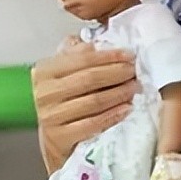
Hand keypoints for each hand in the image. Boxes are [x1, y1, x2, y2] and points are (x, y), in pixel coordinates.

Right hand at [32, 38, 136, 173]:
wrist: (52, 137)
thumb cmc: (62, 100)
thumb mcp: (64, 73)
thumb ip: (77, 55)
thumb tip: (100, 41)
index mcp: (45, 71)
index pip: (82, 58)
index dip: (109, 56)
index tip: (129, 55)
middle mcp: (45, 92)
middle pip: (89, 79)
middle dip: (117, 73)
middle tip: (135, 72)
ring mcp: (51, 116)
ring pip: (93, 101)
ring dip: (119, 93)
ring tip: (135, 88)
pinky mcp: (60, 137)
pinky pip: (93, 124)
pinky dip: (113, 115)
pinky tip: (127, 109)